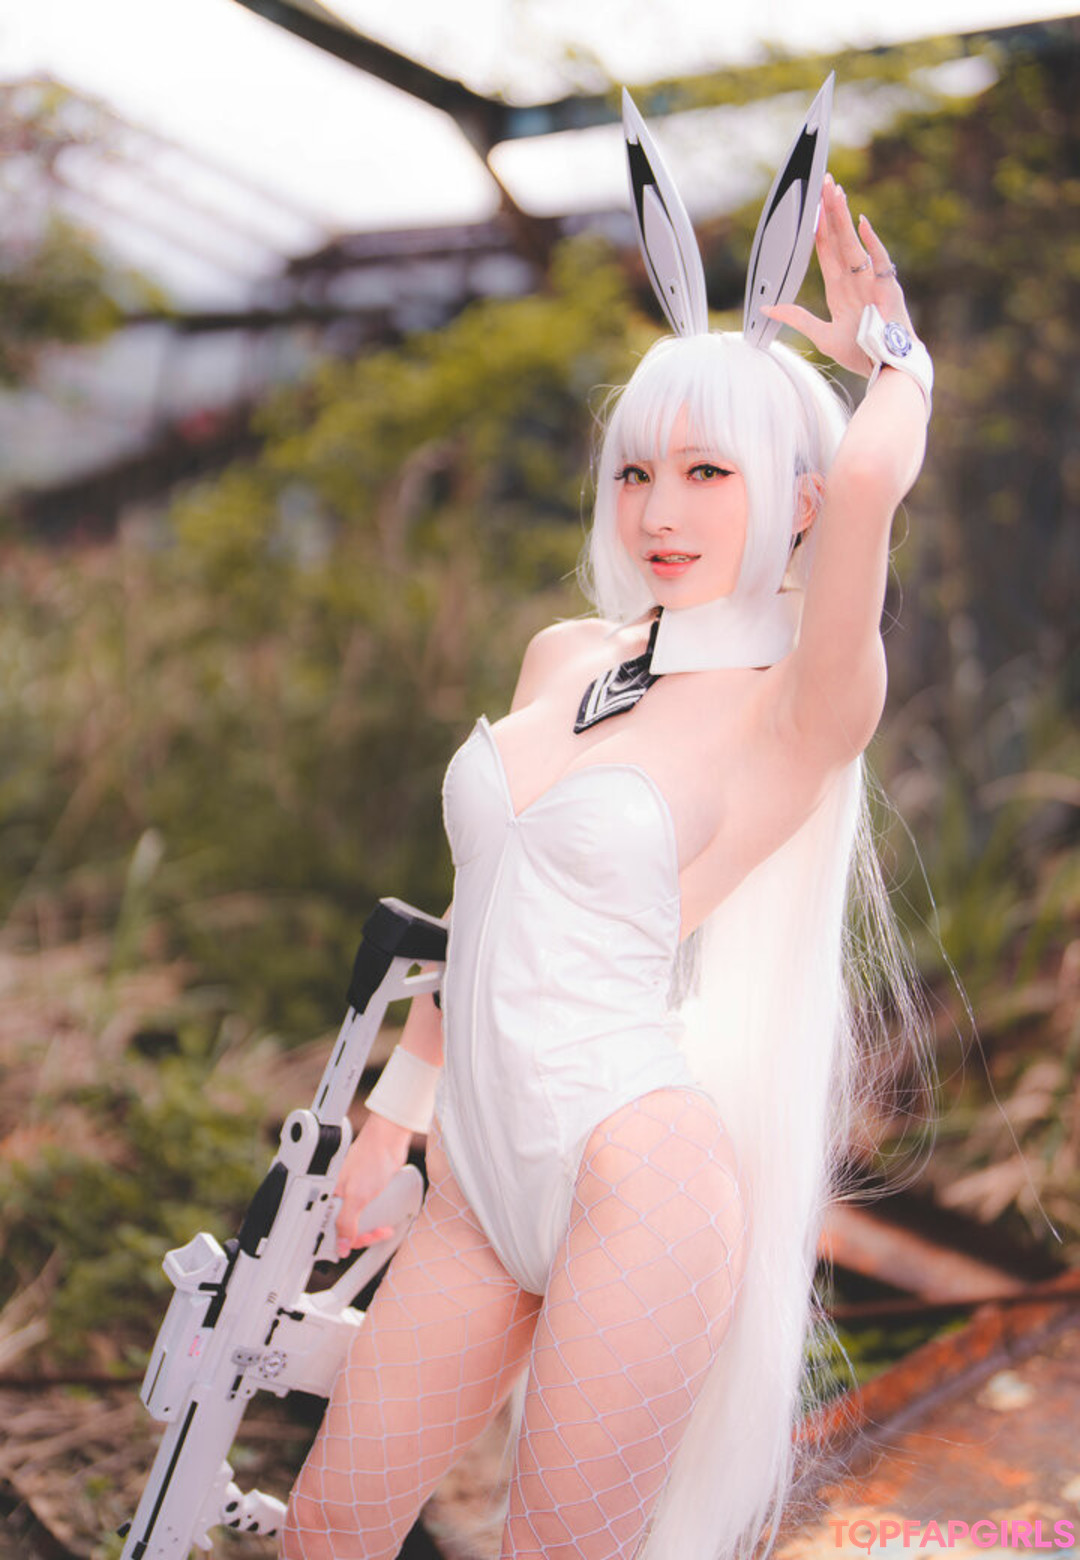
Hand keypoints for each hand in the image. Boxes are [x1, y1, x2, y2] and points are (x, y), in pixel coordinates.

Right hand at [333, 1112, 412, 1258]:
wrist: (389, 1140)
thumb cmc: (371, 1158)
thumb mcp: (357, 1197)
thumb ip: (347, 1223)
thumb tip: (342, 1246)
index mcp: (328, 1196)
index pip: (328, 1228)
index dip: (340, 1241)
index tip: (352, 1249)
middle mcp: (338, 1196)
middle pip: (344, 1228)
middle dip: (360, 1236)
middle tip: (375, 1235)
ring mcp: (353, 1193)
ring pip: (357, 1222)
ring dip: (370, 1230)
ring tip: (383, 1230)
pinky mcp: (367, 1191)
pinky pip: (368, 1213)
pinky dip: (375, 1220)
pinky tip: (383, 1223)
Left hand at [764, 173, 912, 375]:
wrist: (886, 367)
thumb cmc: (861, 352)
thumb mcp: (822, 335)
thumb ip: (797, 318)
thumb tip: (767, 308)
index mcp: (840, 289)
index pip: (827, 251)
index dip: (818, 229)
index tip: (812, 207)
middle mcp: (855, 279)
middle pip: (840, 239)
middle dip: (831, 211)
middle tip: (825, 183)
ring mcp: (871, 280)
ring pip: (854, 243)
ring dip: (845, 218)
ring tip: (837, 193)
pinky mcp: (887, 287)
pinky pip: (879, 260)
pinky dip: (871, 242)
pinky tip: (861, 223)